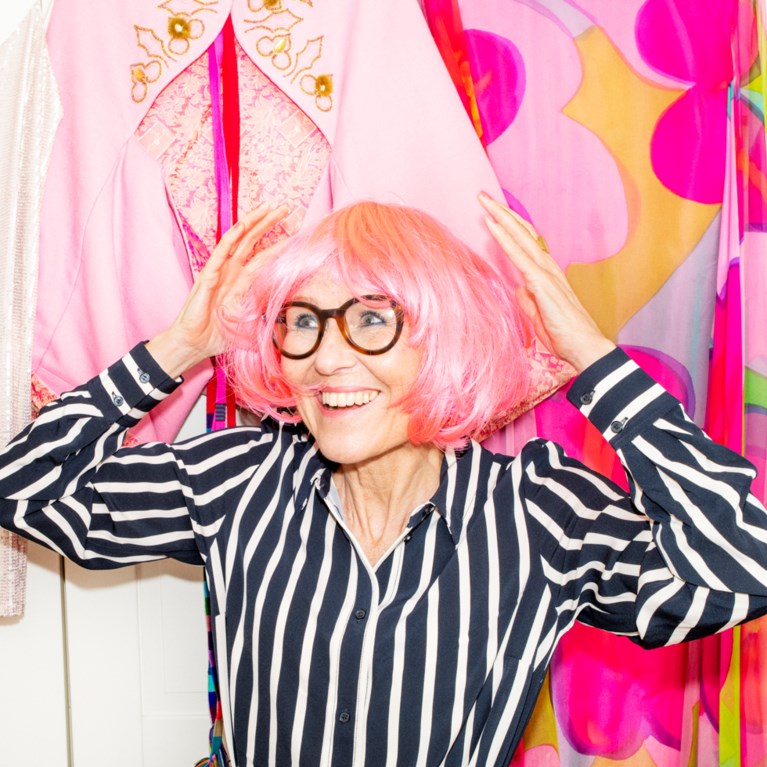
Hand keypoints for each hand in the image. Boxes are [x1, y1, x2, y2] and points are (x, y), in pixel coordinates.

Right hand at [147, 203, 288, 377]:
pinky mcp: (208, 275)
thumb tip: (291, 316)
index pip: (265, 257)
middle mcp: (233, 272)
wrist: (195, 343)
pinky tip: (243, 225)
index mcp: (244, 281)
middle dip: (270, 223)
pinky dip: (232, 237)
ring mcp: (220, 270)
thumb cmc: (220, 335)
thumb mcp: (252, 324)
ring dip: (254, 222)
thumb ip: (269, 315)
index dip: (280, 244)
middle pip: (254, 241)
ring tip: (269, 207)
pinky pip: (221, 252)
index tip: (298, 231)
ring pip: (239, 239)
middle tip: (286, 207)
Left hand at [479, 193, 615, 372]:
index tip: (492, 213)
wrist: (584, 348)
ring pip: (521, 237)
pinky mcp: (542, 283)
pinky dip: (505, 239)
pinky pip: (520, 256)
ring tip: (484, 202)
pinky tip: (492, 226)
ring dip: (501, 218)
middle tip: (482, 196)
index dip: (509, 226)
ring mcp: (546, 273)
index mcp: (546, 274)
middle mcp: (548, 268)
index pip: (526, 243)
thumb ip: (527, 300)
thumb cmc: (564, 334)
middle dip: (502, 212)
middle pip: (523, 232)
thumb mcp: (538, 315)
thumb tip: (518, 289)